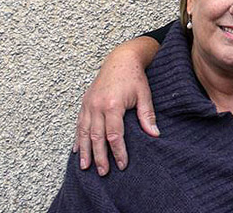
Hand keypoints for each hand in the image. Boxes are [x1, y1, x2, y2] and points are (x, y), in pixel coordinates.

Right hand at [72, 37, 159, 174]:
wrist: (121, 59)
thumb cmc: (134, 77)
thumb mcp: (144, 95)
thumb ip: (147, 116)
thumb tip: (154, 134)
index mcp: (113, 105)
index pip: (114, 135)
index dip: (118, 152)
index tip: (122, 165)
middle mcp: (97, 106)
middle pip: (96, 137)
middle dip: (99, 157)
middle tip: (103, 172)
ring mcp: (89, 104)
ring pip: (84, 132)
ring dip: (85, 151)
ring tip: (85, 167)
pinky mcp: (85, 102)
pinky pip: (79, 124)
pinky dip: (77, 138)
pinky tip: (77, 150)